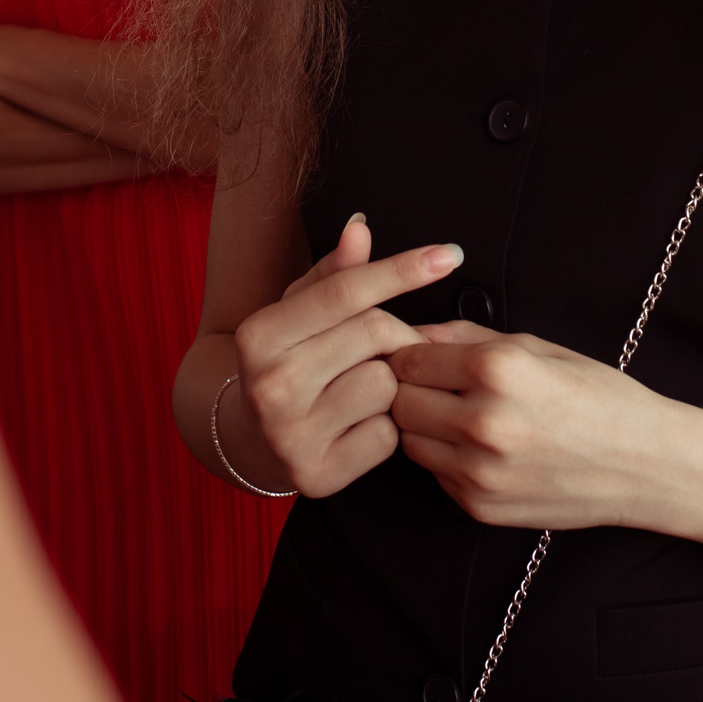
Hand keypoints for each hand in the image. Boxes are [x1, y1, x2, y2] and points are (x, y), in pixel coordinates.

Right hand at [232, 218, 461, 496]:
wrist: (253, 441)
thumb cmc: (289, 361)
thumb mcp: (300, 310)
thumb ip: (335, 272)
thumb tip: (360, 227)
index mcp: (259, 335)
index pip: (345, 291)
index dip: (401, 269)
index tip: (449, 255)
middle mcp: (269, 385)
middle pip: (374, 332)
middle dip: (397, 333)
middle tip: (390, 345)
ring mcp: (291, 434)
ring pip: (386, 384)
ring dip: (390, 381)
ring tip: (362, 386)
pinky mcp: (318, 475)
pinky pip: (387, 434)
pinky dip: (386, 426)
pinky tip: (358, 424)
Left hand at [388, 321, 670, 529]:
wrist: (644, 463)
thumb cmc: (599, 397)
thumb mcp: (540, 347)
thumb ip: (469, 336)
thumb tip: (417, 332)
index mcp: (498, 370)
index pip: (409, 358)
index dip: (410, 354)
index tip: (421, 355)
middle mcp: (483, 421)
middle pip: (399, 400)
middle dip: (411, 389)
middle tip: (437, 385)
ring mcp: (478, 470)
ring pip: (408, 440)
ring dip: (423, 425)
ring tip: (460, 416)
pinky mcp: (479, 505)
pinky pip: (435, 473)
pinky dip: (446, 458)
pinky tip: (482, 447)